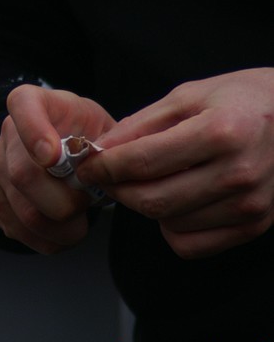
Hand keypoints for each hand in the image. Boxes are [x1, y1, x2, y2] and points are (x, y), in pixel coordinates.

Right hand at [0, 84, 115, 253]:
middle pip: (23, 175)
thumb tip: (102, 173)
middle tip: (87, 203)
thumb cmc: (88, 136)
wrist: (67, 149)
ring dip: (62, 228)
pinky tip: (64, 231)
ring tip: (80, 221)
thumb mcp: (103, 124)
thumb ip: (105, 142)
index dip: (34, 132)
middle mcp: (7, 133)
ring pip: (25, 211)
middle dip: (66, 201)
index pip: (22, 105)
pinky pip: (19, 230)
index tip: (52, 157)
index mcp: (33, 102)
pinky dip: (49, 240)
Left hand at [78, 68, 273, 259]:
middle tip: (106, 176)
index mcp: (220, 133)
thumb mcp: (186, 97)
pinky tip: (175, 201)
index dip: (104, 167)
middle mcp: (239, 173)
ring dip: (145, 206)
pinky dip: (171, 228)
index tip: (86, 165)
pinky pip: (192, 245)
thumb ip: (139, 125)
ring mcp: (251, 204)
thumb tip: (99, 150)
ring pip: (169, 223)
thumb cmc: (239, 100)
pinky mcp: (255, 225)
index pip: (143, 161)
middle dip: (117, 190)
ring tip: (149, 180)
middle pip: (152, 200)